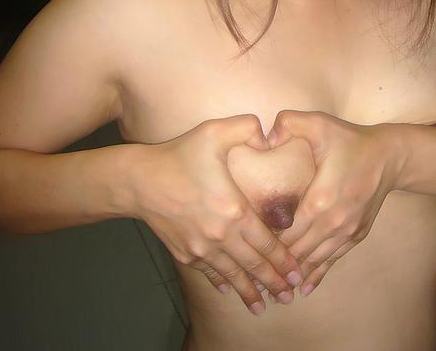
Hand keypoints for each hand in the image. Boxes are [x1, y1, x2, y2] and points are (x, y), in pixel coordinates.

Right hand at [127, 114, 302, 315]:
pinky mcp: (184, 252)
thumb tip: (267, 137)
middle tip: (289, 296)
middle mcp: (220, 235)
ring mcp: (200, 248)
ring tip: (262, 307)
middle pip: (252, 264)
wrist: (138, 181)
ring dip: (249, 291)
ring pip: (231, 275)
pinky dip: (221, 282)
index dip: (284, 259)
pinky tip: (228, 290)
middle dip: (273, 282)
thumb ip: (246, 128)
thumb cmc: (178, 156)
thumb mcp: (214, 132)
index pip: (266, 241)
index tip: (298, 273)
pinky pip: (208, 273)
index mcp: (234, 210)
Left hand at [265, 110, 404, 298]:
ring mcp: (346, 231)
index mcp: (321, 198)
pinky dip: (316, 274)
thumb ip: (289, 123)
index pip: (286, 229)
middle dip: (274, 263)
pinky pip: (331, 260)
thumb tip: (265, 136)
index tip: (246, 247)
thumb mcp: (320, 123)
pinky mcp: (356, 236)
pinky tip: (302, 288)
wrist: (389, 157)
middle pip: (297, 249)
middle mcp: (334, 221)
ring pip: (313, 260)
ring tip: (270, 289)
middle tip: (249, 273)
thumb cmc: (350, 140)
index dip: (265, 240)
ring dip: (292, 273)